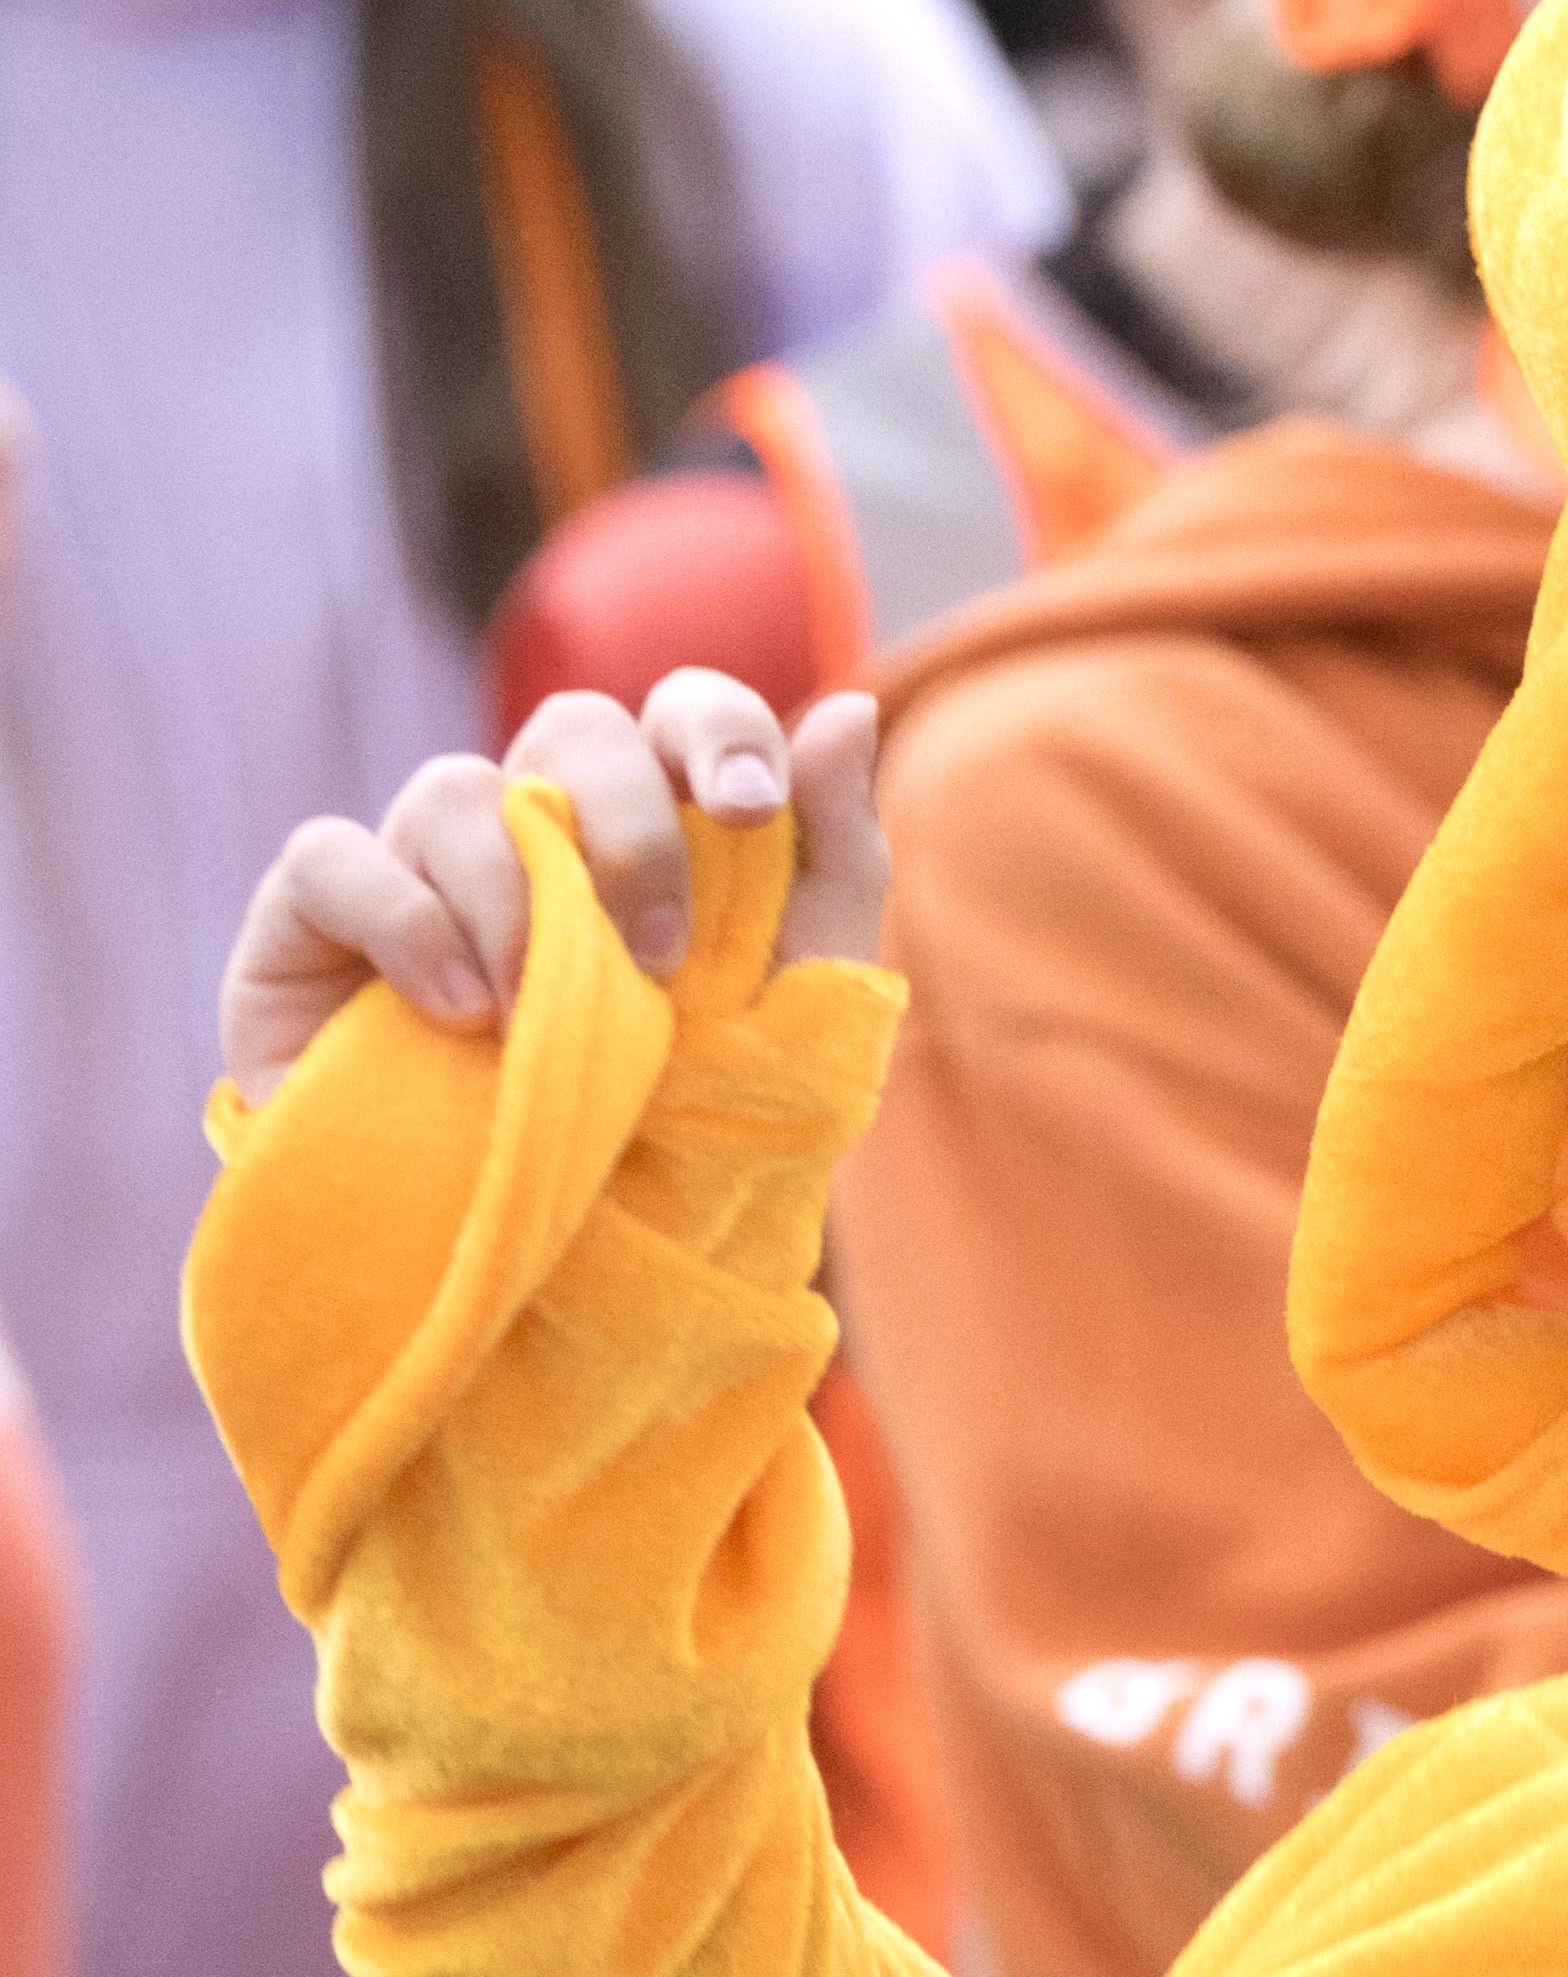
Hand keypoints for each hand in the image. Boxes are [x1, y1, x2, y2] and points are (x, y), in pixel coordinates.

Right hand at [220, 674, 886, 1097]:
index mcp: (651, 825)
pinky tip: (460, 1017)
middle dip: (632, 820)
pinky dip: (405, 925)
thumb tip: (852, 709)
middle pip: (573, 727)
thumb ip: (831, 856)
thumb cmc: (686, 1125)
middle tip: (665, 953)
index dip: (717, 729)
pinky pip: (332, 857)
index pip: (679, 715)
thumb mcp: (797, 1000)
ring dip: (520, 902)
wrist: (563, 1267)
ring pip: (454, 789)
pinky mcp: (305, 931)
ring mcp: (417, 869)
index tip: (752, 810)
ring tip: (547, 1022)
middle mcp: (532, 827)